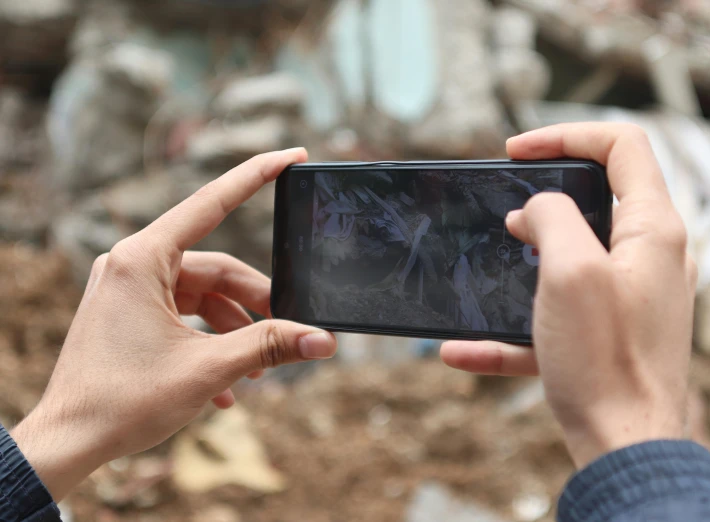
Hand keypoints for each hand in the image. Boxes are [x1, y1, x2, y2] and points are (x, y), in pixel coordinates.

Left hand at [11, 148, 336, 500]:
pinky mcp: (129, 314)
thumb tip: (322, 340)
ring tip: (258, 370)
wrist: (66, 444)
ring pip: (202, 295)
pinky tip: (228, 386)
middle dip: (256, 303)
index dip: (257, 175)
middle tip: (291, 331)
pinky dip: (209, 342)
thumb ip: (269, 346)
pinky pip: (182, 316)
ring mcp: (129, 290)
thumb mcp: (208, 369)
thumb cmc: (122, 402)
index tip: (293, 155)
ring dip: (234, 330)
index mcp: (143, 260)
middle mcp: (133, 266)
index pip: (212, 203)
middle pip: (217, 269)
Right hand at [440, 123, 696, 468]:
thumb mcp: (570, 270)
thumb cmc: (605, 361)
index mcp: (651, 230)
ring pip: (571, 257)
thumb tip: (535, 209)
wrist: (625, 447)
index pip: (622, 145)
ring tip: (489, 264)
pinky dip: (512, 328)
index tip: (515, 151)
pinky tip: (462, 350)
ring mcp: (628, 297)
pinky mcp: (606, 334)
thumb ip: (551, 218)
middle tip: (503, 209)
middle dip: (540, 199)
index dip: (566, 134)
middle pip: (596, 198)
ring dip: (524, 259)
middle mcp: (648, 258)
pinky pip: (554, 317)